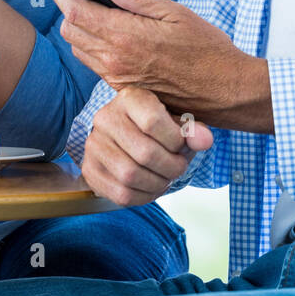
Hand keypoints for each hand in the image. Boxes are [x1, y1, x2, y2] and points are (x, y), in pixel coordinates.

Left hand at [48, 0, 273, 132]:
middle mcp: (115, 61)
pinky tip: (104, 34)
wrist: (224, 91)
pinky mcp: (123, 89)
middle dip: (67, 8)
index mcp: (126, 37)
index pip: (77, 11)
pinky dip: (90, 46)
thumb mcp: (175, 13)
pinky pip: (94, 64)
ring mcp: (117, 78)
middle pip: (71, 31)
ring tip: (85, 10)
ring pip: (79, 49)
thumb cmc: (207, 50)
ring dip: (77, 29)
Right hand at [81, 87, 213, 206]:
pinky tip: (151, 188)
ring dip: (158, 184)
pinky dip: (144, 197)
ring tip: (166, 178)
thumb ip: (192, 129)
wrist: (125, 137)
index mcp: (129, 98)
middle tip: (178, 168)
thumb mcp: (176, 121)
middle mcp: (105, 118)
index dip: (175, 141)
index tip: (181, 145)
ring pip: (131, 176)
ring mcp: (94, 145)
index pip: (153, 122)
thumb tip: (205, 140)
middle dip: (171, 167)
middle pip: (145, 153)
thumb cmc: (156, 127)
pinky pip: (121, 194)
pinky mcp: (89, 170)